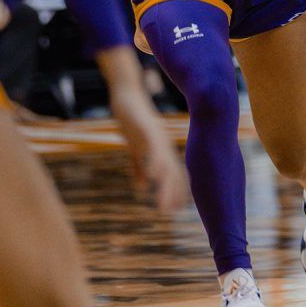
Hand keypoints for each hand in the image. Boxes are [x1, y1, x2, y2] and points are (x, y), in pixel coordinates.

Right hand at [110, 81, 190, 213]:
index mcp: (164, 148)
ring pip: (166, 165)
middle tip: (171, 213)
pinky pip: (153, 148)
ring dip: (165, 187)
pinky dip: (154, 163)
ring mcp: (158, 137)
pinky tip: (152, 178)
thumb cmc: (132, 119)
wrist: (127, 93)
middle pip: (174, 172)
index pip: (177, 173)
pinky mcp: (148, 129)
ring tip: (163, 206)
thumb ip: (139, 165)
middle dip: (174, 194)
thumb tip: (141, 186)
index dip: (178, 191)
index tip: (177, 209)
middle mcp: (165, 144)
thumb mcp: (135, 146)